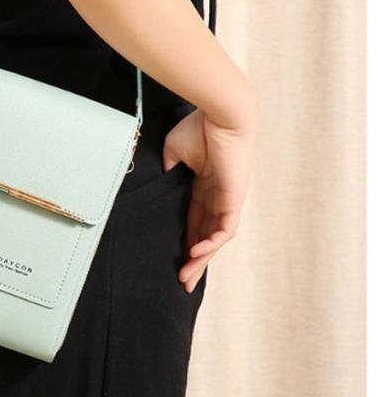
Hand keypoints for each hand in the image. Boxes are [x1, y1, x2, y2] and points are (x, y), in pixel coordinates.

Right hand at [163, 108, 256, 292]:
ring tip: (184, 277)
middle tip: (182, 281)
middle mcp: (217, 196)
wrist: (220, 114)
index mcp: (203, 185)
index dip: (184, 239)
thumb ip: (170, 171)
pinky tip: (195, 254)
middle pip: (204, 235)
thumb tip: (163, 187)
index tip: (172, 257)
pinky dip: (210, 243)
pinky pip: (225, 229)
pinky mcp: (234, 198)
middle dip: (194, 260)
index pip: (193, 220)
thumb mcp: (174, 152)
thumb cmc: (198, 128)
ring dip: (200, 259)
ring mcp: (227, 199)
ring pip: (215, 238)